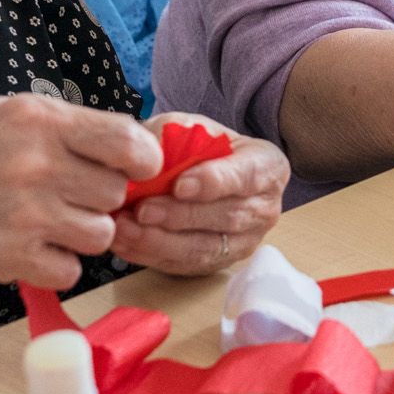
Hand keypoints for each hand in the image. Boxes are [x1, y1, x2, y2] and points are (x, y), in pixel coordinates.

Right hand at [0, 94, 163, 290]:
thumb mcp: (10, 112)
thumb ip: (68, 125)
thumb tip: (133, 145)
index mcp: (39, 120)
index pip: (125, 141)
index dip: (144, 158)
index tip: (138, 167)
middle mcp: (35, 165)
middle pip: (115, 193)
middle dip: (101, 196)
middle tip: (72, 193)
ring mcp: (24, 214)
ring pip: (100, 234)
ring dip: (84, 232)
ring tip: (54, 220)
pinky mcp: (12, 256)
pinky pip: (71, 270)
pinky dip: (58, 264)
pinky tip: (36, 246)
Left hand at [111, 113, 287, 275]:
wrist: (210, 174)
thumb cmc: (204, 147)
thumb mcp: (192, 127)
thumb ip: (174, 133)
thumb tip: (149, 151)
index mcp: (267, 166)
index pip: (245, 176)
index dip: (212, 182)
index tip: (179, 185)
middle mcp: (264, 208)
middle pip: (225, 217)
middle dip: (179, 215)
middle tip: (142, 210)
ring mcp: (244, 241)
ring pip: (204, 248)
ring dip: (161, 241)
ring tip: (126, 229)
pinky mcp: (219, 263)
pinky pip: (186, 266)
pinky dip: (152, 256)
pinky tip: (127, 243)